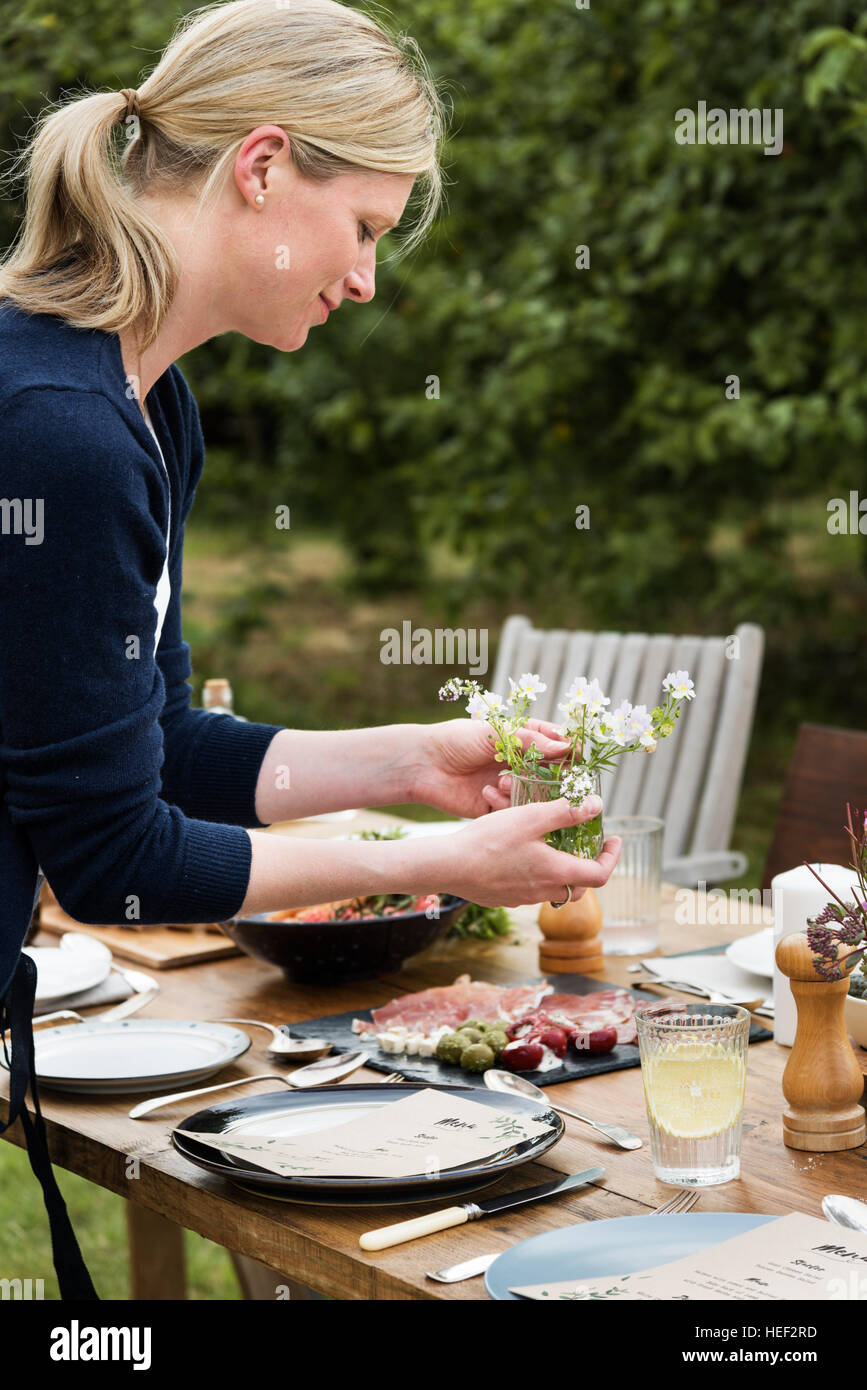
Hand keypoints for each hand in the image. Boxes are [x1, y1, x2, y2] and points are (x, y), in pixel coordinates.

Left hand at [412, 717, 577, 818]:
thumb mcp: (495, 733)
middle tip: (557, 781)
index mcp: (519, 741)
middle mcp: (518, 765)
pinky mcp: (494, 807)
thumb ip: (530, 740)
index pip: (554, 745)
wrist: (422, 764)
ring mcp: (507, 786)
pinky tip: (487, 792)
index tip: (580, 755)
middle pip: (550, 774)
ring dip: (524, 790)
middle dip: (553, 778)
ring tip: (503, 781)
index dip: (569, 750)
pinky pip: (513, 811)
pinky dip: (505, 804)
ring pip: (534, 795)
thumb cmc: (456, 739)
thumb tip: (565, 747)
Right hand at [428, 795, 620, 907]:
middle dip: (589, 867)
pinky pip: (531, 890)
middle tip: (586, 845)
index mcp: (556, 872)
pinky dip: (538, 875)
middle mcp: (543, 891)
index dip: (612, 857)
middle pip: (580, 887)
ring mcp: (523, 898)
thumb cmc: (489, 840)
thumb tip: (596, 805)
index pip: (600, 874)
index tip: (614, 840)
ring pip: (555, 890)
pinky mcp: (505, 898)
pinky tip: (522, 856)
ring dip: (563, 872)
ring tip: (554, 847)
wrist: (448, 866)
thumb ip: (565, 812)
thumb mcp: (530, 818)